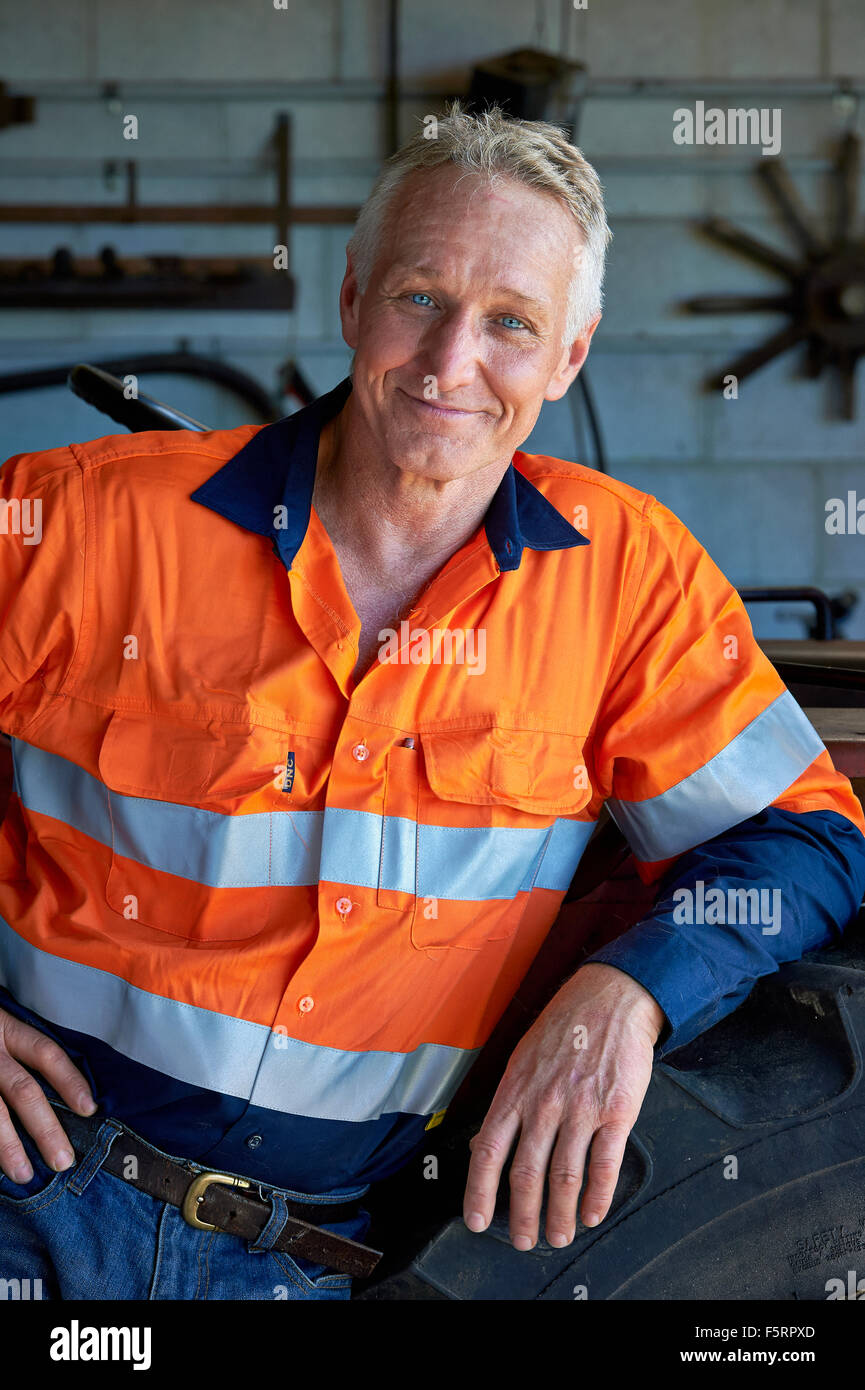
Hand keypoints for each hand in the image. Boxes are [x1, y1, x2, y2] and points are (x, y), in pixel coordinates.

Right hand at [0, 1006, 95, 1182]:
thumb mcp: (2, 1030)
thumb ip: (23, 1056)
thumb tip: (67, 1100)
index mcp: (7, 1031)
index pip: (46, 1054)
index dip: (69, 1080)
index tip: (89, 1109)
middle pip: (22, 1090)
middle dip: (44, 1127)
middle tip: (63, 1160)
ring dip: (7, 1146)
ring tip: (23, 1174)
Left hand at [462, 962, 663, 1249]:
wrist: (610, 999)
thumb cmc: (564, 1028)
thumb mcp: (521, 1060)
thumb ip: (506, 1105)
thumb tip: (482, 1147)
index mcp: (515, 1091)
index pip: (488, 1151)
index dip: (479, 1191)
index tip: (476, 1220)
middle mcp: (544, 1103)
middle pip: (526, 1173)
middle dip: (523, 1215)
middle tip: (524, 1240)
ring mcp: (580, 1108)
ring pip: (564, 1176)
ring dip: (560, 1215)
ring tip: (558, 1235)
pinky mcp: (616, 1111)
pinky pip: (604, 1164)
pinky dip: (598, 1196)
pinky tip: (593, 1213)